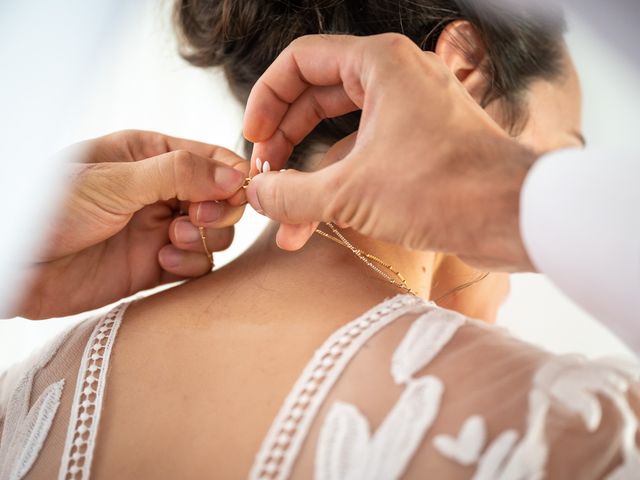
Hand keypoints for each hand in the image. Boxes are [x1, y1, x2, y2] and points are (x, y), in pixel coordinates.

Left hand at [14, 130, 247, 318]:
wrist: (17, 264)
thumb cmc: (51, 208)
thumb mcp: (115, 181)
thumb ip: (178, 174)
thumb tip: (236, 177)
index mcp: (151, 156)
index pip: (213, 160)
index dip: (232, 178)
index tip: (234, 195)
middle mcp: (161, 191)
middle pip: (222, 199)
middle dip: (218, 211)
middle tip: (194, 218)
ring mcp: (160, 229)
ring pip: (215, 233)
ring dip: (203, 239)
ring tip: (170, 242)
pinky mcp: (156, 266)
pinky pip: (197, 265)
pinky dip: (190, 265)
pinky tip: (161, 263)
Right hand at [242, 34, 536, 270]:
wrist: (517, 219)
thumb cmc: (446, 189)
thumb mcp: (351, 193)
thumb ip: (291, 193)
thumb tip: (255, 195)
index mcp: (380, 65)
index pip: (301, 62)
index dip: (267, 99)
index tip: (252, 139)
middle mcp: (396, 80)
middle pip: (316, 97)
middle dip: (284, 140)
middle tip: (263, 174)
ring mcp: (411, 114)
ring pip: (340, 135)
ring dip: (308, 176)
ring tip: (282, 217)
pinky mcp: (420, 148)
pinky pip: (366, 158)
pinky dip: (338, 187)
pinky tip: (313, 225)